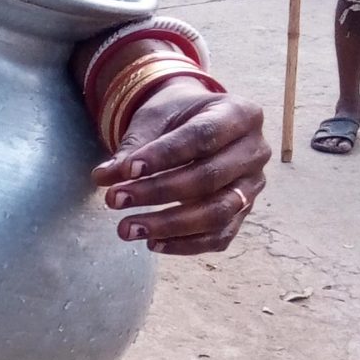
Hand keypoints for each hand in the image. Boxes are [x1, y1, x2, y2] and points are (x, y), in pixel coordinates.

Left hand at [92, 80, 267, 253]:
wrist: (197, 123)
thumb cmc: (176, 117)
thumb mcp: (154, 119)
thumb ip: (133, 147)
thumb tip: (104, 177)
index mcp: (239, 114)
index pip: (202, 137)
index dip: (163, 156)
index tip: (126, 170)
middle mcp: (255, 151)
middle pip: (208, 178)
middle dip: (158, 193)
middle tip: (115, 200)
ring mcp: (253, 185)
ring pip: (217, 213)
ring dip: (169, 226)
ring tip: (127, 229)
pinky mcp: (244, 212)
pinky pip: (219, 237)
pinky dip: (185, 245)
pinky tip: (151, 243)